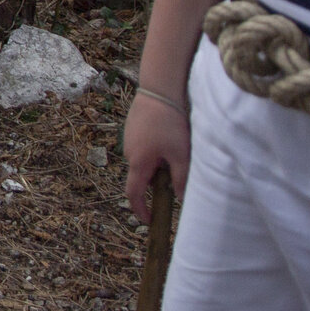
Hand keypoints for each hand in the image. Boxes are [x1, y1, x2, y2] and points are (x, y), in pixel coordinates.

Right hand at [123, 88, 191, 221]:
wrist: (159, 90)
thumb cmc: (170, 123)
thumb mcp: (180, 154)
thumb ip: (180, 179)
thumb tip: (179, 198)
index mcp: (139, 162)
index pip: (134, 193)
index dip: (140, 209)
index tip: (148, 220)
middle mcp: (129, 152)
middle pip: (143, 176)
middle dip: (158, 180)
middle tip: (177, 172)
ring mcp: (129, 138)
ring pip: (144, 160)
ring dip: (158, 162)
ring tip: (176, 147)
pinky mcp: (132, 127)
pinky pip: (143, 146)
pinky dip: (155, 148)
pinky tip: (168, 134)